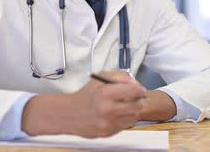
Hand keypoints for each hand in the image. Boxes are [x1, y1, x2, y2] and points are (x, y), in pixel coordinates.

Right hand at [21, 71, 145, 137]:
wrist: (69, 114)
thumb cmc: (86, 94)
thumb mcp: (101, 78)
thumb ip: (120, 77)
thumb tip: (135, 83)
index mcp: (106, 93)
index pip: (135, 91)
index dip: (139, 89)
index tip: (138, 89)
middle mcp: (108, 109)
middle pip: (138, 105)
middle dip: (139, 100)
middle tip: (136, 97)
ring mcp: (109, 123)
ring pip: (134, 116)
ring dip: (133, 110)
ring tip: (124, 105)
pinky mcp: (108, 132)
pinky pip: (126, 125)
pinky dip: (125, 119)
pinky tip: (117, 114)